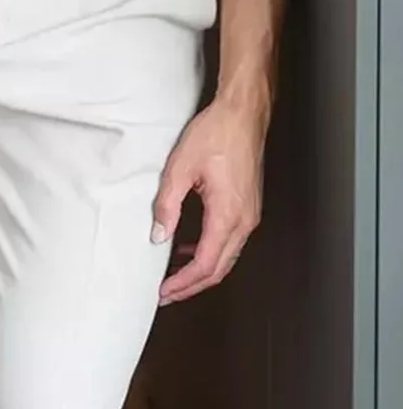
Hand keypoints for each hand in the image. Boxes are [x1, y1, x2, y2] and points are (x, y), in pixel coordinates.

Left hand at [152, 98, 264, 304]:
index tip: (164, 292)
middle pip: (220, 268)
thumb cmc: (215, 134)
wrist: (242, 114)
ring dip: (202, 270)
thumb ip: (168, 204)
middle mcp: (244, 221)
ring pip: (227, 256)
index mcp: (228, 215)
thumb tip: (159, 236)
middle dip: (192, 285)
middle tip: (167, 293)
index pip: (206, 264)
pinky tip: (191, 246)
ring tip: (175, 275)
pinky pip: (230, 240)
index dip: (184, 283)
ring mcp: (250, 215)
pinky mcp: (249, 206)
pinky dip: (211, 251)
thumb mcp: (181, 167)